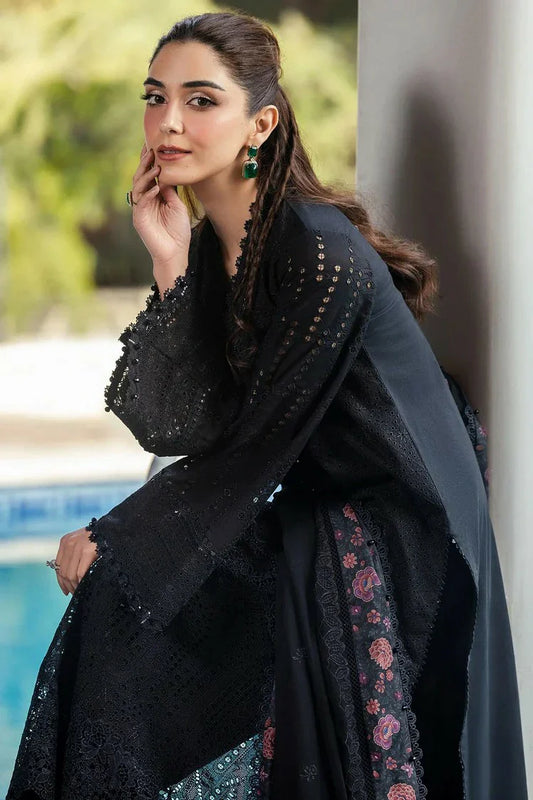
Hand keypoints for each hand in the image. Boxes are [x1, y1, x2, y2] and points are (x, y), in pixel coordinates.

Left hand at [54, 526, 98, 594]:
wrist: (116, 529)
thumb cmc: (102, 538)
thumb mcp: (83, 542)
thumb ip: (75, 554)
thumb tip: (69, 577)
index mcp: (66, 540)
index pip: (58, 565)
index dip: (61, 581)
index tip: (65, 590)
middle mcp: (69, 543)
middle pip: (63, 572)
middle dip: (68, 586)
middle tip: (75, 593)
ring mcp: (78, 546)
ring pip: (70, 575)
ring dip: (74, 586)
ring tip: (81, 591)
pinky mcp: (88, 551)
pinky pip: (80, 573)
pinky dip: (82, 582)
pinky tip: (86, 585)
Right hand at [131, 143, 191, 266]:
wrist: (175, 252)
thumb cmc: (178, 230)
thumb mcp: (177, 205)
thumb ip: (170, 190)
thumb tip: (166, 174)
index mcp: (153, 196)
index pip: (149, 175)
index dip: (150, 161)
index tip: (154, 146)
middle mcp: (144, 200)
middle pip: (140, 177)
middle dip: (145, 163)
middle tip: (151, 149)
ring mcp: (140, 209)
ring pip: (138, 187)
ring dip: (146, 176)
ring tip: (156, 167)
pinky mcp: (139, 218)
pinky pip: (141, 202)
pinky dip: (148, 194)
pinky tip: (155, 187)